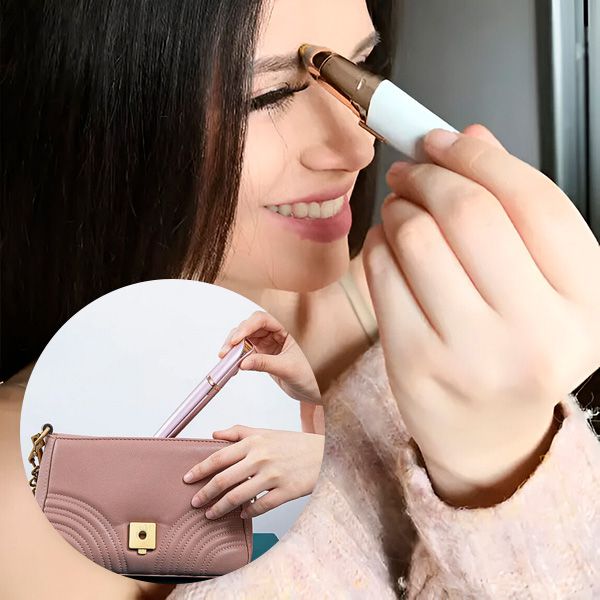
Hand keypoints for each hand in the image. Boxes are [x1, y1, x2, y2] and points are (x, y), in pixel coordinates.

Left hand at [183, 425, 323, 518]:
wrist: (323, 454)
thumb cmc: (293, 444)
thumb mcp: (266, 432)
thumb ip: (239, 432)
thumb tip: (214, 434)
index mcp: (254, 442)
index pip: (219, 457)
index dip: (200, 470)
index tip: (187, 478)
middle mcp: (261, 458)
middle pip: (224, 479)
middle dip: (205, 493)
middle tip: (194, 502)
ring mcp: (273, 477)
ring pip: (238, 497)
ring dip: (220, 508)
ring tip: (210, 514)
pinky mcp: (285, 492)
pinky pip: (260, 507)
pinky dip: (247, 513)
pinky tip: (241, 515)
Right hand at [219, 310, 320, 403]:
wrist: (314, 391)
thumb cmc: (311, 376)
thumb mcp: (288, 369)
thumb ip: (265, 363)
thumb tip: (243, 362)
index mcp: (286, 329)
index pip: (262, 320)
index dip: (246, 327)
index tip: (236, 340)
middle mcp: (276, 333)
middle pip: (250, 327)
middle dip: (236, 337)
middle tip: (226, 352)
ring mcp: (268, 343)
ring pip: (245, 339)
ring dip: (233, 347)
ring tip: (226, 359)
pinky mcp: (262, 354)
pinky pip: (246, 352)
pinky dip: (237, 357)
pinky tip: (233, 365)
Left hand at [363, 124, 599, 505]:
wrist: (488, 431)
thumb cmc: (515, 350)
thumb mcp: (541, 285)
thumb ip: (514, 209)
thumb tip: (471, 138)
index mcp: (584, 301)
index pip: (532, 200)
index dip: (479, 157)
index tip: (443, 139)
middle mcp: (536, 331)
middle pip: (470, 212)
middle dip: (429, 175)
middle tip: (412, 170)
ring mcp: (472, 353)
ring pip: (418, 237)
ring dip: (399, 208)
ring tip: (401, 212)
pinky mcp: (415, 363)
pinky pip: (382, 274)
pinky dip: (378, 245)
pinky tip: (388, 248)